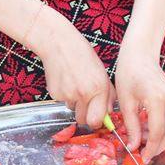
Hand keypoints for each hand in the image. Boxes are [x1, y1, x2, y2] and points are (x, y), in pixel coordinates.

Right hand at [31, 9, 114, 127]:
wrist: (58, 44)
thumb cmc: (82, 54)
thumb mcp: (102, 72)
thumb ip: (108, 93)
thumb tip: (109, 111)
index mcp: (99, 87)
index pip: (97, 120)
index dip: (98, 121)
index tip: (99, 117)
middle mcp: (84, 94)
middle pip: (84, 121)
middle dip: (86, 115)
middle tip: (87, 103)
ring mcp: (68, 95)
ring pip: (73, 110)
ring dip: (76, 103)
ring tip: (76, 84)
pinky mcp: (55, 94)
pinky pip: (63, 102)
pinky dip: (66, 95)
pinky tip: (67, 80)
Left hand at [114, 46, 164, 163]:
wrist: (140, 56)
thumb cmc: (128, 75)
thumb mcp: (126, 102)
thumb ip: (131, 126)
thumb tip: (134, 146)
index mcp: (157, 99)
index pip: (158, 132)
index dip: (151, 148)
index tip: (142, 158)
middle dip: (160, 148)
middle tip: (147, 156)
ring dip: (164, 140)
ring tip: (149, 146)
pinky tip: (152, 133)